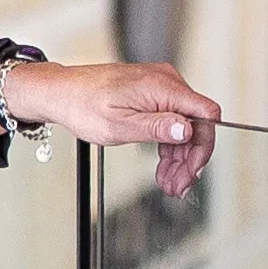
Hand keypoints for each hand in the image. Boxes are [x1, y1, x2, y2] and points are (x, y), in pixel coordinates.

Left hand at [3, 60, 221, 197]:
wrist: (62, 93)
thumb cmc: (83, 105)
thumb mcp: (119, 125)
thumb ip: (156, 128)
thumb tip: (187, 128)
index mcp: (162, 87)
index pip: (205, 114)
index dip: (203, 146)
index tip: (193, 170)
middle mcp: (165, 82)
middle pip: (196, 123)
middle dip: (189, 159)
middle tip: (178, 186)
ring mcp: (159, 87)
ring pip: (184, 126)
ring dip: (179, 157)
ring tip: (168, 183)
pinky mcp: (151, 94)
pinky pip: (170, 120)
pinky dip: (168, 146)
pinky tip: (163, 167)